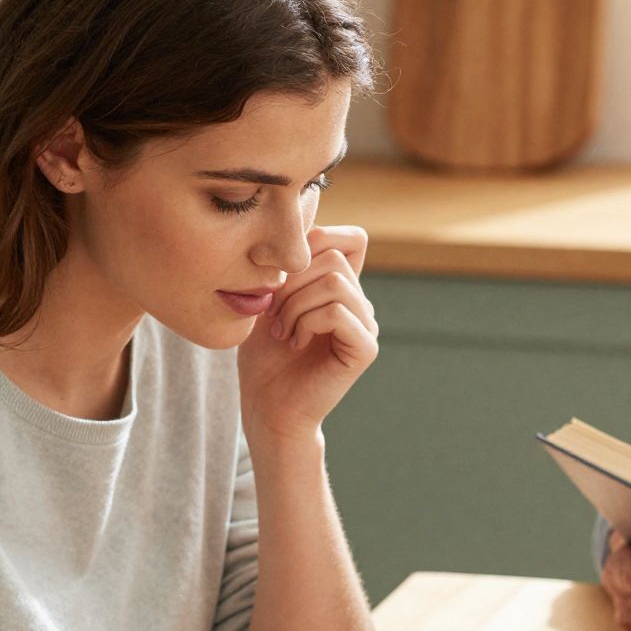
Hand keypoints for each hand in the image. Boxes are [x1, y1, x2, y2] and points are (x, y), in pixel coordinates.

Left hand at [237, 226, 377, 440]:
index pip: (350, 238)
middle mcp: (361, 304)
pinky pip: (338, 311)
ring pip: (337, 281)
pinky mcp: (365, 348)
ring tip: (283, 330)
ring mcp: (367, 326)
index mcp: (343, 288)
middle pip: (334, 255)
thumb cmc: (263, 358)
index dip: (316, 241)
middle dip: (293, 279)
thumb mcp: (269, 298)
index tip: (281, 278)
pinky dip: (308, 321)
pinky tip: (294, 341)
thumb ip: (289, 263)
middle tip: (273, 313)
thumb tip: (301, 222)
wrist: (268, 408)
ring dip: (297, 303)